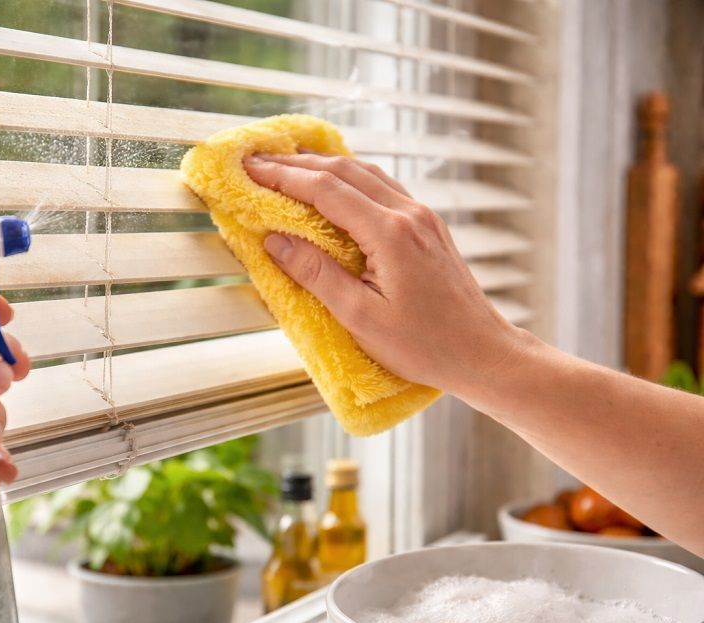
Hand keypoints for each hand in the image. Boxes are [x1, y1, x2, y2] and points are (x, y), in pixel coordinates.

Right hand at [243, 152, 531, 393]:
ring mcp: (422, 216)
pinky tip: (332, 186)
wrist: (481, 352)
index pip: (326, 190)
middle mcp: (409, 214)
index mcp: (391, 233)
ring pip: (365, 174)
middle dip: (296, 164)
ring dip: (323, 166)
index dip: (284, 177)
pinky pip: (381, 188)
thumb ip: (316, 274)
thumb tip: (275, 241)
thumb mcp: (360, 317)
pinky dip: (349, 179)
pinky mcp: (427, 226)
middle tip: (257, 163)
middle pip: (344, 171)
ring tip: (286, 166)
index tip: (250, 170)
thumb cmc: (425, 345)